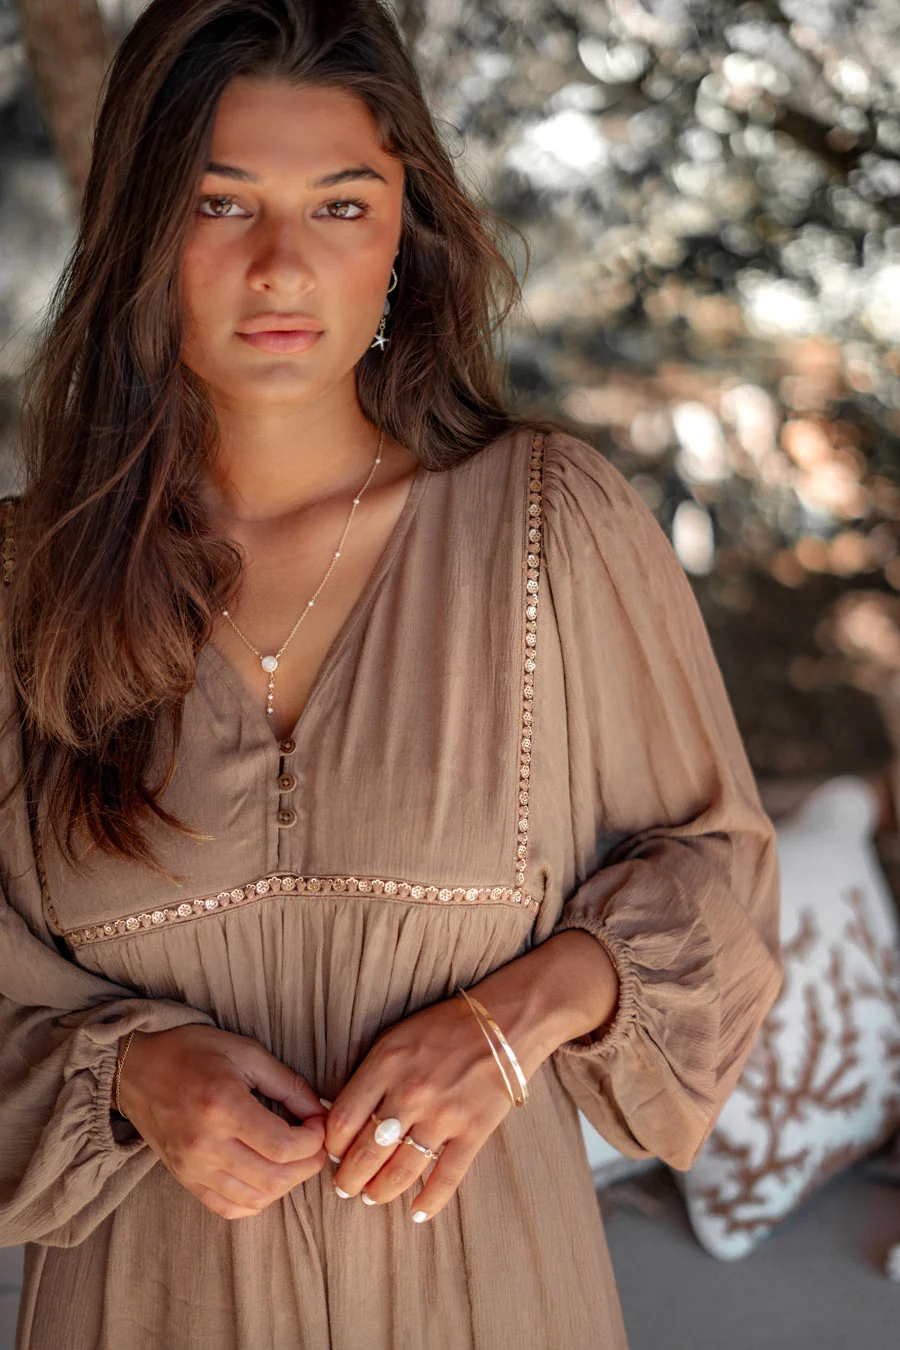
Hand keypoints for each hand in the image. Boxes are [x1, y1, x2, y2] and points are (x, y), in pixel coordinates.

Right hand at [116, 1024, 327, 1220]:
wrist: (136, 1069)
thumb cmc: (191, 1052)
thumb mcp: (245, 1051)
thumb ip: (287, 1084)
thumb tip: (321, 1111)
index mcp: (222, 1106)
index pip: (283, 1146)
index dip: (314, 1141)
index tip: (319, 1124)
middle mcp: (205, 1145)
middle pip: (275, 1178)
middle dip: (308, 1165)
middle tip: (316, 1144)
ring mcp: (192, 1168)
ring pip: (256, 1199)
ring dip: (287, 1184)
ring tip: (294, 1158)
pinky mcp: (184, 1180)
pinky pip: (229, 1208)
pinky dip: (257, 1200)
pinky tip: (266, 1176)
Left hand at [322, 992, 520, 1223]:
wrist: (503, 1021)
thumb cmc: (443, 1028)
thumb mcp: (395, 1039)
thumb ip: (370, 1076)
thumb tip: (344, 1119)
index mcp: (386, 1065)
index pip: (342, 1121)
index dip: (332, 1147)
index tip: (332, 1154)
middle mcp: (411, 1093)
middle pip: (366, 1154)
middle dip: (349, 1179)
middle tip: (345, 1188)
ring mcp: (444, 1115)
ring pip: (401, 1171)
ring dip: (380, 1192)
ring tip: (372, 1196)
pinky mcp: (474, 1130)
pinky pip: (446, 1177)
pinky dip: (430, 1202)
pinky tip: (417, 1214)